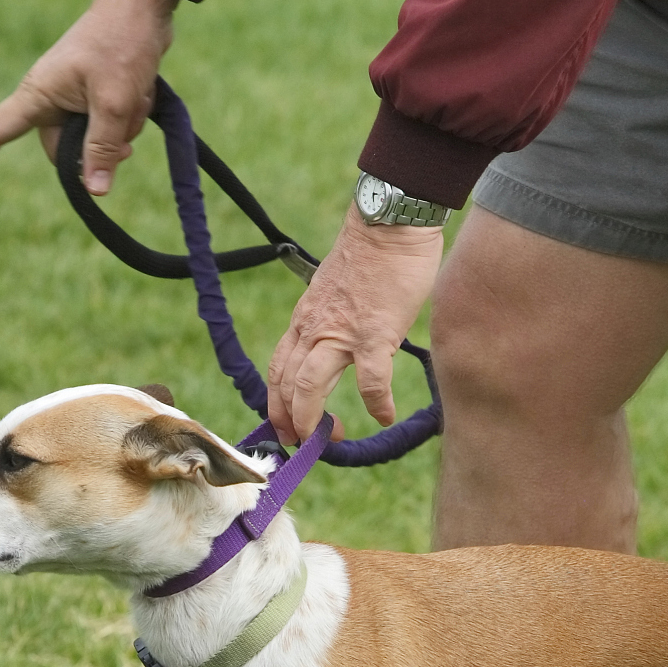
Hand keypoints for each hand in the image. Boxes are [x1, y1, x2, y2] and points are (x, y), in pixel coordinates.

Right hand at [0, 0, 176, 194]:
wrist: (143, 5)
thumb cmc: (122, 44)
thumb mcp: (114, 102)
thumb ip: (102, 148)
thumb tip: (94, 192)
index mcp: (38, 94)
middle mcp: (50, 97)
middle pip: (63, 150)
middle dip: (97, 150)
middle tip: (126, 141)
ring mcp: (72, 96)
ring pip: (91, 140)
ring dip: (119, 131)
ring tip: (134, 100)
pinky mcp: (93, 95)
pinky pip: (107, 126)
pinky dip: (126, 118)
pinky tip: (140, 96)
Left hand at [266, 207, 442, 443]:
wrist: (389, 224)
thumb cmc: (371, 257)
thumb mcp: (335, 293)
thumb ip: (331, 320)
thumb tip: (343, 345)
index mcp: (304, 320)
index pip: (278, 370)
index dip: (278, 404)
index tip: (287, 426)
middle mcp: (314, 329)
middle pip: (287, 385)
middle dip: (291, 421)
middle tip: (304, 442)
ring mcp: (342, 332)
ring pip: (310, 386)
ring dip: (313, 419)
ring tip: (331, 438)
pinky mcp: (374, 333)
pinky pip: (370, 380)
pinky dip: (376, 404)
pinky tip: (384, 417)